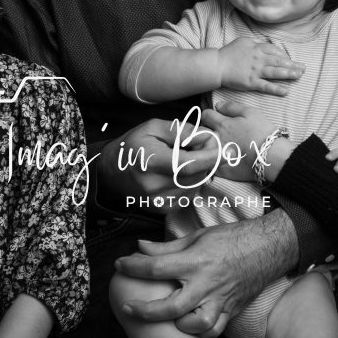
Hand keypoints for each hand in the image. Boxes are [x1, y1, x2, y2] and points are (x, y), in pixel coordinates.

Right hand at [99, 117, 220, 199]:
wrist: (111, 173)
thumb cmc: (134, 145)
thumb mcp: (153, 127)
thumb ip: (181, 130)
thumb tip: (206, 136)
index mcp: (151, 162)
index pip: (189, 164)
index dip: (211, 157)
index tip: (226, 150)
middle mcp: (154, 186)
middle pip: (196, 175)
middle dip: (207, 160)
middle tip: (201, 146)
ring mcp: (159, 201)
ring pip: (195, 186)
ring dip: (199, 171)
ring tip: (184, 158)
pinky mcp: (163, 210)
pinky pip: (189, 195)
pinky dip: (191, 183)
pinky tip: (179, 173)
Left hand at [113, 213, 297, 336]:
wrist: (266, 248)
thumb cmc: (231, 238)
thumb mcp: (197, 236)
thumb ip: (167, 246)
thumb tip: (141, 247)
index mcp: (197, 261)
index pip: (157, 266)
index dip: (134, 266)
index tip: (120, 264)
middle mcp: (207, 283)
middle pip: (171, 306)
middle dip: (146, 310)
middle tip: (129, 306)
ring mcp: (220, 300)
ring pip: (195, 325)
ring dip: (176, 324)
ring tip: (164, 317)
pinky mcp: (230, 310)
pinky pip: (213, 331)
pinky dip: (198, 333)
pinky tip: (186, 325)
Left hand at [200, 100, 271, 180]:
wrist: (271, 156)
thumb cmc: (263, 132)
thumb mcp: (250, 112)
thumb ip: (232, 107)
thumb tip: (218, 105)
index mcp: (222, 124)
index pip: (205, 115)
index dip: (209, 115)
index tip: (214, 119)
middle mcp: (216, 139)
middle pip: (199, 133)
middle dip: (203, 132)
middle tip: (213, 134)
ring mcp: (216, 156)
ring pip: (200, 150)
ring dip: (204, 147)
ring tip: (213, 148)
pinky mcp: (220, 171)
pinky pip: (208, 167)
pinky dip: (210, 164)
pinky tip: (217, 163)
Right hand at [217, 38, 303, 94]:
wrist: (217, 65)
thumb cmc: (228, 53)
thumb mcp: (243, 42)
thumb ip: (255, 44)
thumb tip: (264, 46)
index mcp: (257, 48)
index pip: (275, 51)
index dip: (284, 56)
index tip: (291, 60)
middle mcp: (259, 59)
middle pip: (279, 61)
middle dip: (293, 64)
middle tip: (304, 68)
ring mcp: (256, 71)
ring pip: (276, 72)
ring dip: (289, 74)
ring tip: (299, 76)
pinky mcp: (251, 82)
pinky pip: (266, 86)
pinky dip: (276, 88)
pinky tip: (286, 91)